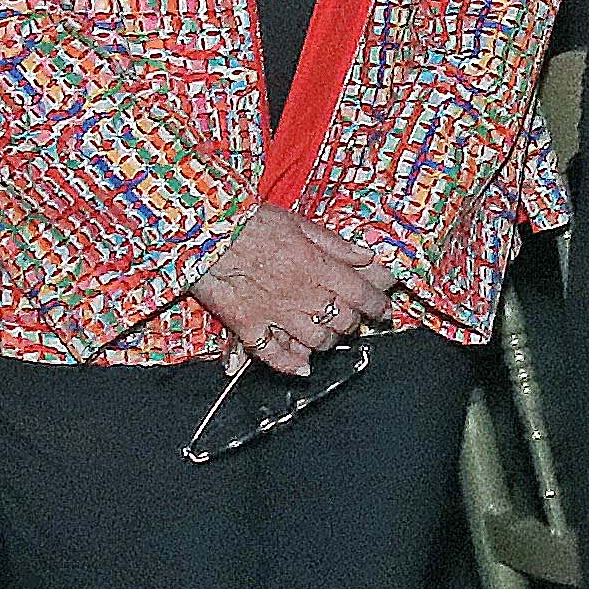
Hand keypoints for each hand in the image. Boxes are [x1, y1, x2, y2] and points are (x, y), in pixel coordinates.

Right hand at [198, 213, 392, 374]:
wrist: (206, 231)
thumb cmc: (253, 222)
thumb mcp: (300, 223)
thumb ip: (335, 244)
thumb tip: (367, 256)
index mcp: (317, 266)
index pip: (360, 294)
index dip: (377, 305)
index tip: (383, 310)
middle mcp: (301, 294)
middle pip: (341, 321)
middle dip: (353, 322)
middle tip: (353, 319)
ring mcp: (274, 314)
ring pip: (315, 342)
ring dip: (327, 341)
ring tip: (327, 335)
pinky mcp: (248, 326)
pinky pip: (273, 355)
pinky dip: (291, 365)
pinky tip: (302, 367)